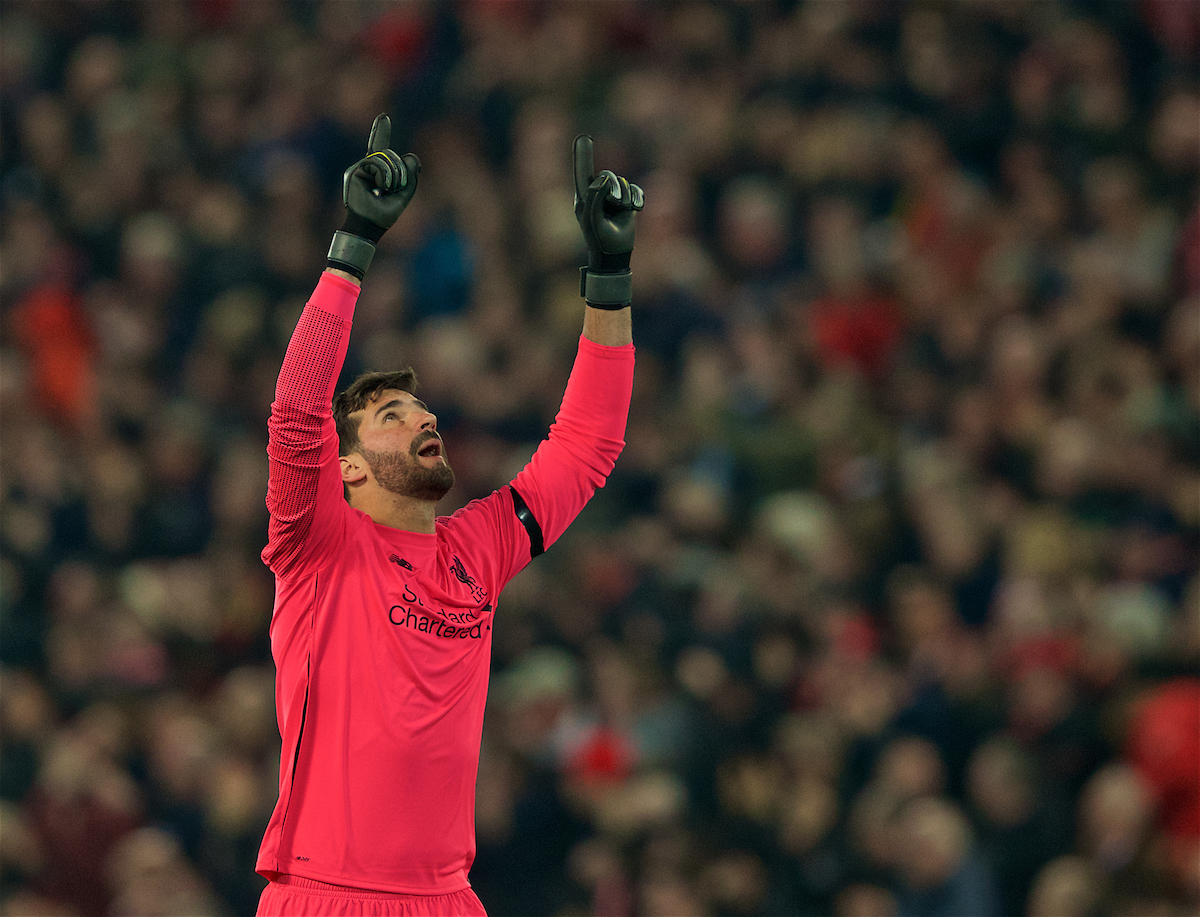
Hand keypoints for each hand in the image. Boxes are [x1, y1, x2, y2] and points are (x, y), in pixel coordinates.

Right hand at [343, 114, 419, 238]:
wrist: (370, 224)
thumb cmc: (387, 212)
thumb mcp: (406, 192)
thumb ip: (410, 173)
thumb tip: (411, 156)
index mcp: (381, 171)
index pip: (381, 148)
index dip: (380, 131)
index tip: (383, 116)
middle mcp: (369, 167)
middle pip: (391, 155)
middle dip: (400, 172)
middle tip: (394, 189)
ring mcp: (361, 168)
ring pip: (385, 157)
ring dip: (392, 175)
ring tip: (386, 190)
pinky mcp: (355, 171)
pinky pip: (375, 163)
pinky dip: (383, 175)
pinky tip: (380, 188)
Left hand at [573, 135, 642, 307]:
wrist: (614, 255)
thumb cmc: (599, 238)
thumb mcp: (592, 218)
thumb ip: (594, 195)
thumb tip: (604, 178)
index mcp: (584, 196)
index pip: (583, 171)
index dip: (583, 154)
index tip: (583, 137)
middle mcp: (597, 193)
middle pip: (608, 175)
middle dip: (615, 188)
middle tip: (615, 203)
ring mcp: (613, 198)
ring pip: (624, 183)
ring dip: (625, 198)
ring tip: (622, 212)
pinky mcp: (627, 202)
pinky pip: (636, 190)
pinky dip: (637, 199)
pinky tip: (636, 210)